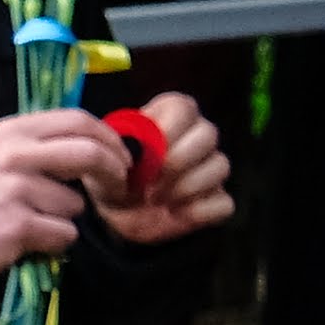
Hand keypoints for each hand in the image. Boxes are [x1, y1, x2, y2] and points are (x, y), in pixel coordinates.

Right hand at [0, 109, 114, 276]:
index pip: (77, 120)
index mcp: (13, 131)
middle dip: (113, 173)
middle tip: (118, 189)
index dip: (109, 138)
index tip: (122, 157)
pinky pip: (64, 234)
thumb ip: (42, 145)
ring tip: (34, 222)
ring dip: (64, 219)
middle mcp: (15, 154)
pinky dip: (54, 243)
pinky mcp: (19, 223)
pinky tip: (28, 240)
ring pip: (76, 204)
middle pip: (89, 154)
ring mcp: (16, 188)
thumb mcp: (0, 155)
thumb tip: (96, 144)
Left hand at [92, 91, 235, 244]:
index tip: (148, 153)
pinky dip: (199, 211)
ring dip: (187, 187)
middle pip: (208, 134)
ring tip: (158, 199)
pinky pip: (224, 202)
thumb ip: (110, 152)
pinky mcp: (218, 198)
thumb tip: (131, 152)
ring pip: (220, 166)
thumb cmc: (111, 179)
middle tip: (152, 182)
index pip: (183, 107)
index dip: (169, 129)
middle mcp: (195, 137)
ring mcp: (210, 168)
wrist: (117, 217)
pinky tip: (175, 213)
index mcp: (167, 117)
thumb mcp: (101, 162)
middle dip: (179, 160)